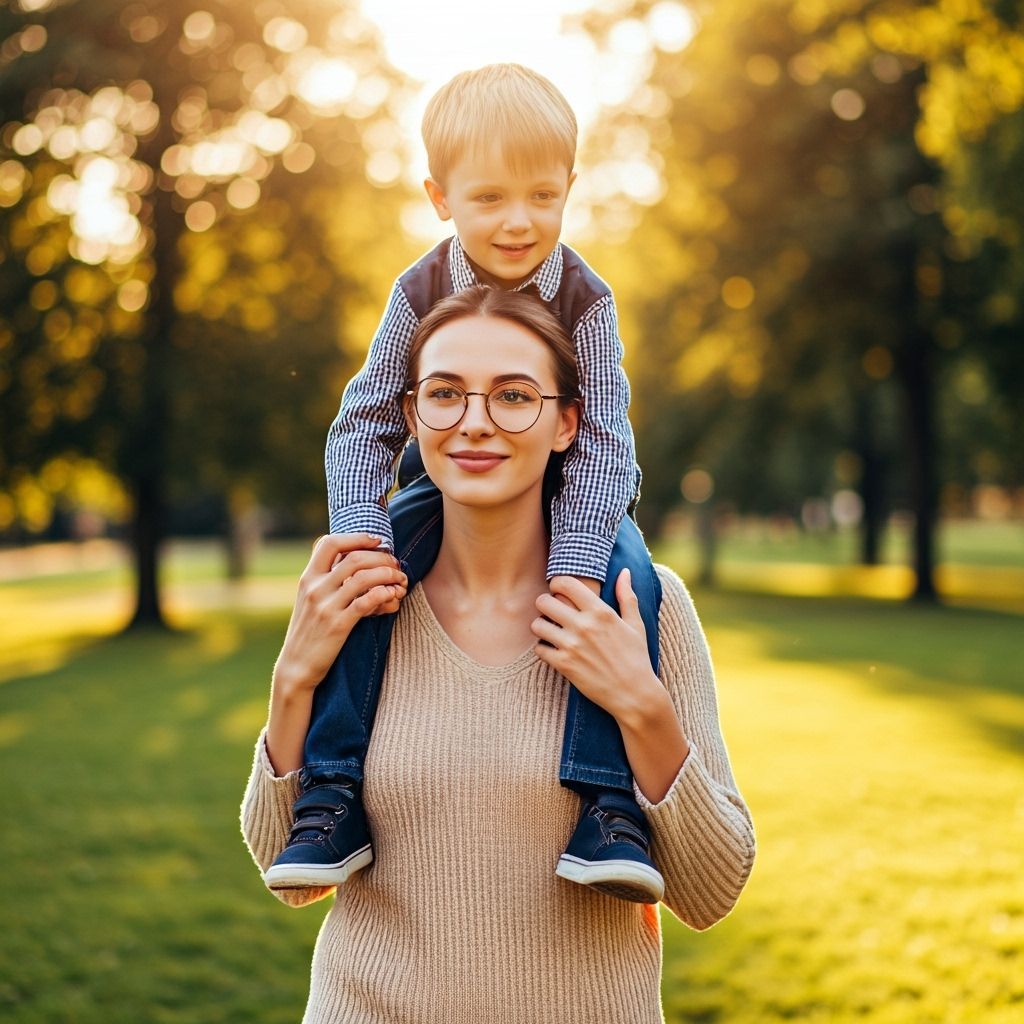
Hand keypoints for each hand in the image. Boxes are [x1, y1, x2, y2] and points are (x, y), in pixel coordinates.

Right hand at [274, 534, 406, 693]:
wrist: (295, 666)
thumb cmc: (309, 631)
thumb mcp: (310, 600)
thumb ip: (326, 580)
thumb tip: (357, 561)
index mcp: (308, 577)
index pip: (330, 543)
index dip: (357, 537)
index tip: (378, 540)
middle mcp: (315, 588)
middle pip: (355, 558)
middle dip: (382, 558)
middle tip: (396, 564)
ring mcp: (326, 606)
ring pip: (364, 578)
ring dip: (388, 575)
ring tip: (399, 581)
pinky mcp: (338, 625)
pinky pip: (366, 602)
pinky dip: (384, 595)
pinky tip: (393, 597)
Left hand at [531, 569, 656, 721]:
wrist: (635, 694)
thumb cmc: (637, 658)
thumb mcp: (636, 625)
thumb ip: (627, 596)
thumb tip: (625, 572)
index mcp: (601, 612)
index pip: (566, 584)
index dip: (557, 584)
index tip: (560, 591)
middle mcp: (584, 626)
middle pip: (544, 601)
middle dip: (544, 604)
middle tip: (551, 611)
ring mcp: (572, 646)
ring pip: (537, 625)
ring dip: (540, 626)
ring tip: (549, 630)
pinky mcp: (565, 666)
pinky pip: (539, 649)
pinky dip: (542, 648)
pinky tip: (552, 649)